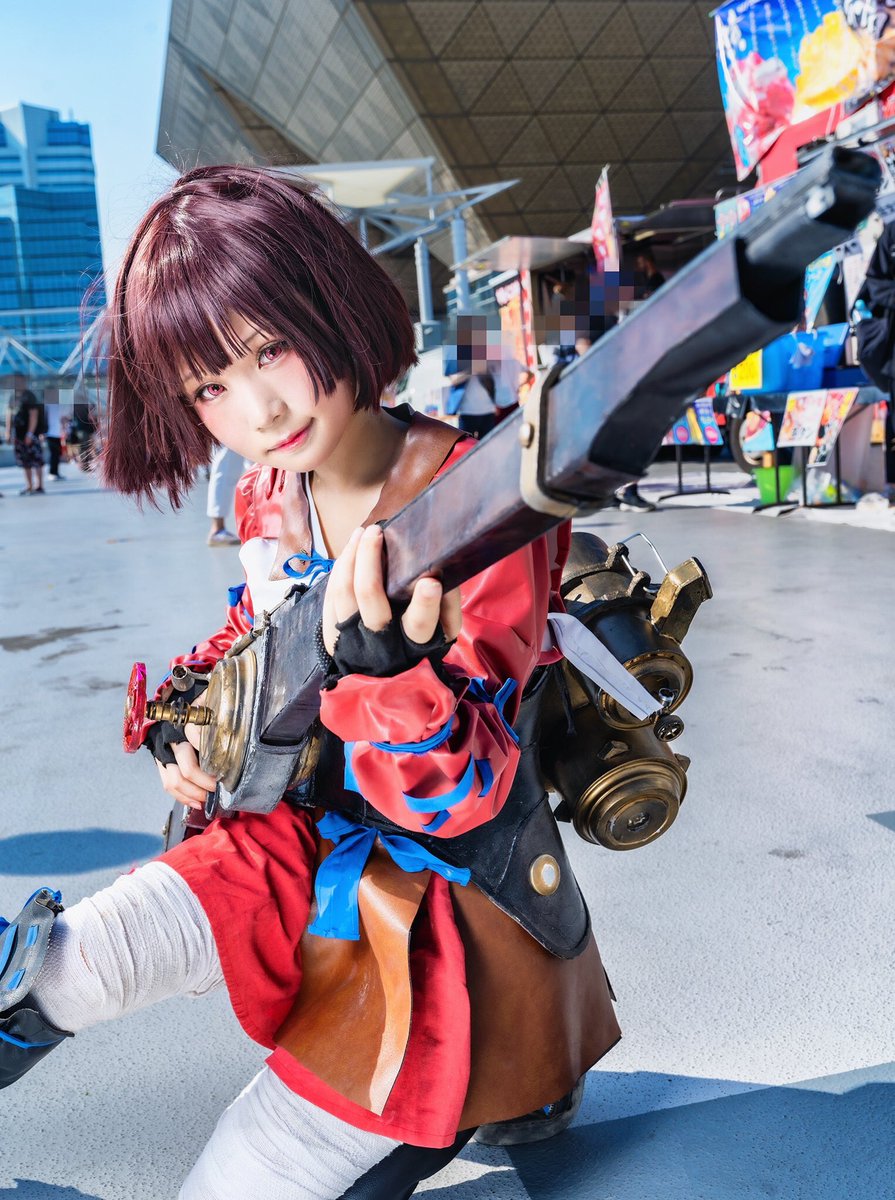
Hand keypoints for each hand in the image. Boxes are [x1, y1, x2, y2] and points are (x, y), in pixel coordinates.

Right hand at [153, 689, 217, 809]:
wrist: (168, 708)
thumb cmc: (193, 707)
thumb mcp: (206, 700)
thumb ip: (218, 706)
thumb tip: (237, 709)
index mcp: (184, 723)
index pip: (195, 737)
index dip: (209, 755)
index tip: (224, 766)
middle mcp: (172, 740)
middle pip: (187, 768)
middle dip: (205, 783)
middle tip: (218, 787)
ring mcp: (164, 753)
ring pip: (174, 780)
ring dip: (193, 794)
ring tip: (207, 798)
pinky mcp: (160, 763)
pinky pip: (168, 784)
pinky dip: (182, 797)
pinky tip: (196, 802)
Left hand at [322, 525, 461, 657]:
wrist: (380, 675)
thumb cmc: (416, 643)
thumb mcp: (441, 634)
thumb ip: (450, 606)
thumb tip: (446, 574)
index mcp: (413, 644)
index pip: (419, 625)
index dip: (425, 605)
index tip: (430, 581)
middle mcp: (379, 642)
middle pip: (369, 596)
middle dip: (370, 559)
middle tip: (377, 532)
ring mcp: (351, 636)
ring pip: (344, 591)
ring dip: (351, 556)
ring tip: (362, 532)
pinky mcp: (332, 632)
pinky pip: (331, 594)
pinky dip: (340, 567)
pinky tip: (351, 548)